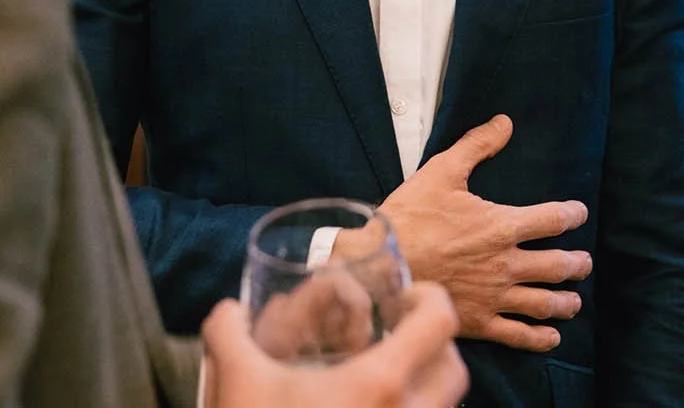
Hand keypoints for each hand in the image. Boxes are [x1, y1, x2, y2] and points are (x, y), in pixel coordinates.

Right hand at [203, 281, 467, 407]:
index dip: (430, 297)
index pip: (440, 321)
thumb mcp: (237, 380)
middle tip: (397, 336)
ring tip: (383, 380)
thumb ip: (228, 331)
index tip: (402, 297)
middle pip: (455, 368)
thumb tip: (229, 309)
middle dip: (434, 344)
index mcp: (381, 383)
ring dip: (425, 385)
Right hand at [376, 114, 590, 350]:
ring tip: (575, 300)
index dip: (572, 215)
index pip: (552, 219)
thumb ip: (477, 146)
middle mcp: (506, 264)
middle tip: (585, 262)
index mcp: (501, 226)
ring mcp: (495, 296)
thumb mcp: (442, 171)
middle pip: (558, 265)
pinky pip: (518, 335)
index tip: (578, 213)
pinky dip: (540, 338)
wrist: (382, 263)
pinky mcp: (479, 322)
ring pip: (544, 302)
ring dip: (566, 301)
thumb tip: (504, 123)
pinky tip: (551, 336)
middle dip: (577, 263)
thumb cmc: (411, 216)